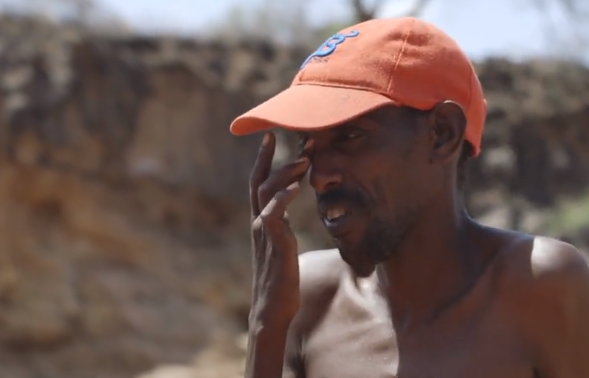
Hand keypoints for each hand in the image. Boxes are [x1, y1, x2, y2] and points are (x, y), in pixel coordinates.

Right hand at [248, 132, 310, 327]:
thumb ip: (281, 230)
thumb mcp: (281, 247)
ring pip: (266, 194)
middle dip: (270, 158)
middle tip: (289, 138)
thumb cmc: (280, 280)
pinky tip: (295, 187)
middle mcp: (259, 223)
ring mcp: (265, 233)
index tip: (270, 138)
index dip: (262, 160)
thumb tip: (286, 220)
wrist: (272, 309)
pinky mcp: (274, 245)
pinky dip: (282, 199)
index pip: (259, 184)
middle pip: (258, 182)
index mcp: (262, 222)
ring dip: (284, 174)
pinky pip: (274, 216)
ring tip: (303, 160)